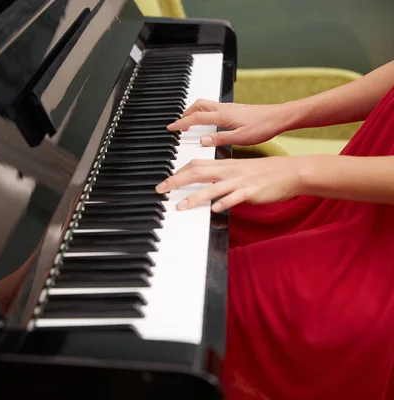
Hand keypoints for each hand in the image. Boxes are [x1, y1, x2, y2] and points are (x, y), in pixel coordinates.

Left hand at [155, 156, 308, 211]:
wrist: (290, 172)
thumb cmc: (264, 173)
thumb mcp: (239, 171)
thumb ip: (222, 176)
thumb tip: (207, 183)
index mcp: (225, 165)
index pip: (196, 164)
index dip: (179, 171)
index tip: (167, 180)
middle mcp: (229, 171)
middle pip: (197, 172)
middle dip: (176, 181)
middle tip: (161, 189)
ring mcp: (239, 181)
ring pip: (212, 188)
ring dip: (194, 198)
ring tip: (180, 207)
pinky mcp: (251, 192)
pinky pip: (235, 197)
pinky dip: (224, 203)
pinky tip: (214, 209)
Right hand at [166, 99, 294, 146]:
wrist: (279, 117)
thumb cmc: (263, 127)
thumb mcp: (241, 138)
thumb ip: (220, 138)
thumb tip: (202, 141)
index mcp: (223, 116)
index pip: (196, 118)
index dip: (181, 123)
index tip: (171, 128)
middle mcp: (224, 108)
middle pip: (198, 106)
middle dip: (185, 114)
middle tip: (179, 124)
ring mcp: (229, 107)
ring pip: (205, 105)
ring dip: (194, 112)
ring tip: (190, 123)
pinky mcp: (234, 109)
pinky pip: (213, 108)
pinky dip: (204, 113)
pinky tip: (208, 122)